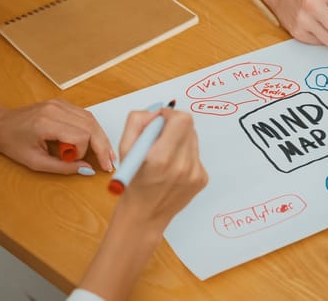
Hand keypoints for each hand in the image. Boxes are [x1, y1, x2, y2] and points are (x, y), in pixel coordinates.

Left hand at [0, 99, 113, 173]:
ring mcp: (60, 104)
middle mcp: (55, 109)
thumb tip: (86, 170)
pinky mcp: (63, 103)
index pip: (81, 135)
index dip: (84, 151)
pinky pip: (86, 116)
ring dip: (101, 138)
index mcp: (46, 123)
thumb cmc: (13, 142)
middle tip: (108, 162)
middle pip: (91, 126)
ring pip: (92, 120)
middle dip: (102, 146)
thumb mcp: (34, 162)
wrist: (0, 124)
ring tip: (107, 153)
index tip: (77, 161)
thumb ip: (62, 167)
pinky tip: (97, 140)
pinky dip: (94, 130)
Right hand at [76, 109, 207, 300]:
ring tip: (165, 156)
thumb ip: (138, 122)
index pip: (181, 120)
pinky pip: (195, 155)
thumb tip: (156, 111)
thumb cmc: (132, 182)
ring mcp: (195, 174)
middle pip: (189, 127)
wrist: (145, 215)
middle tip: (160, 139)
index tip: (159, 122)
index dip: (170, 116)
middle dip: (174, 127)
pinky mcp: (202, 179)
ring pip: (193, 140)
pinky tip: (172, 169)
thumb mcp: (125, 149)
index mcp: (161, 158)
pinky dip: (184, 156)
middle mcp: (182, 166)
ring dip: (180, 141)